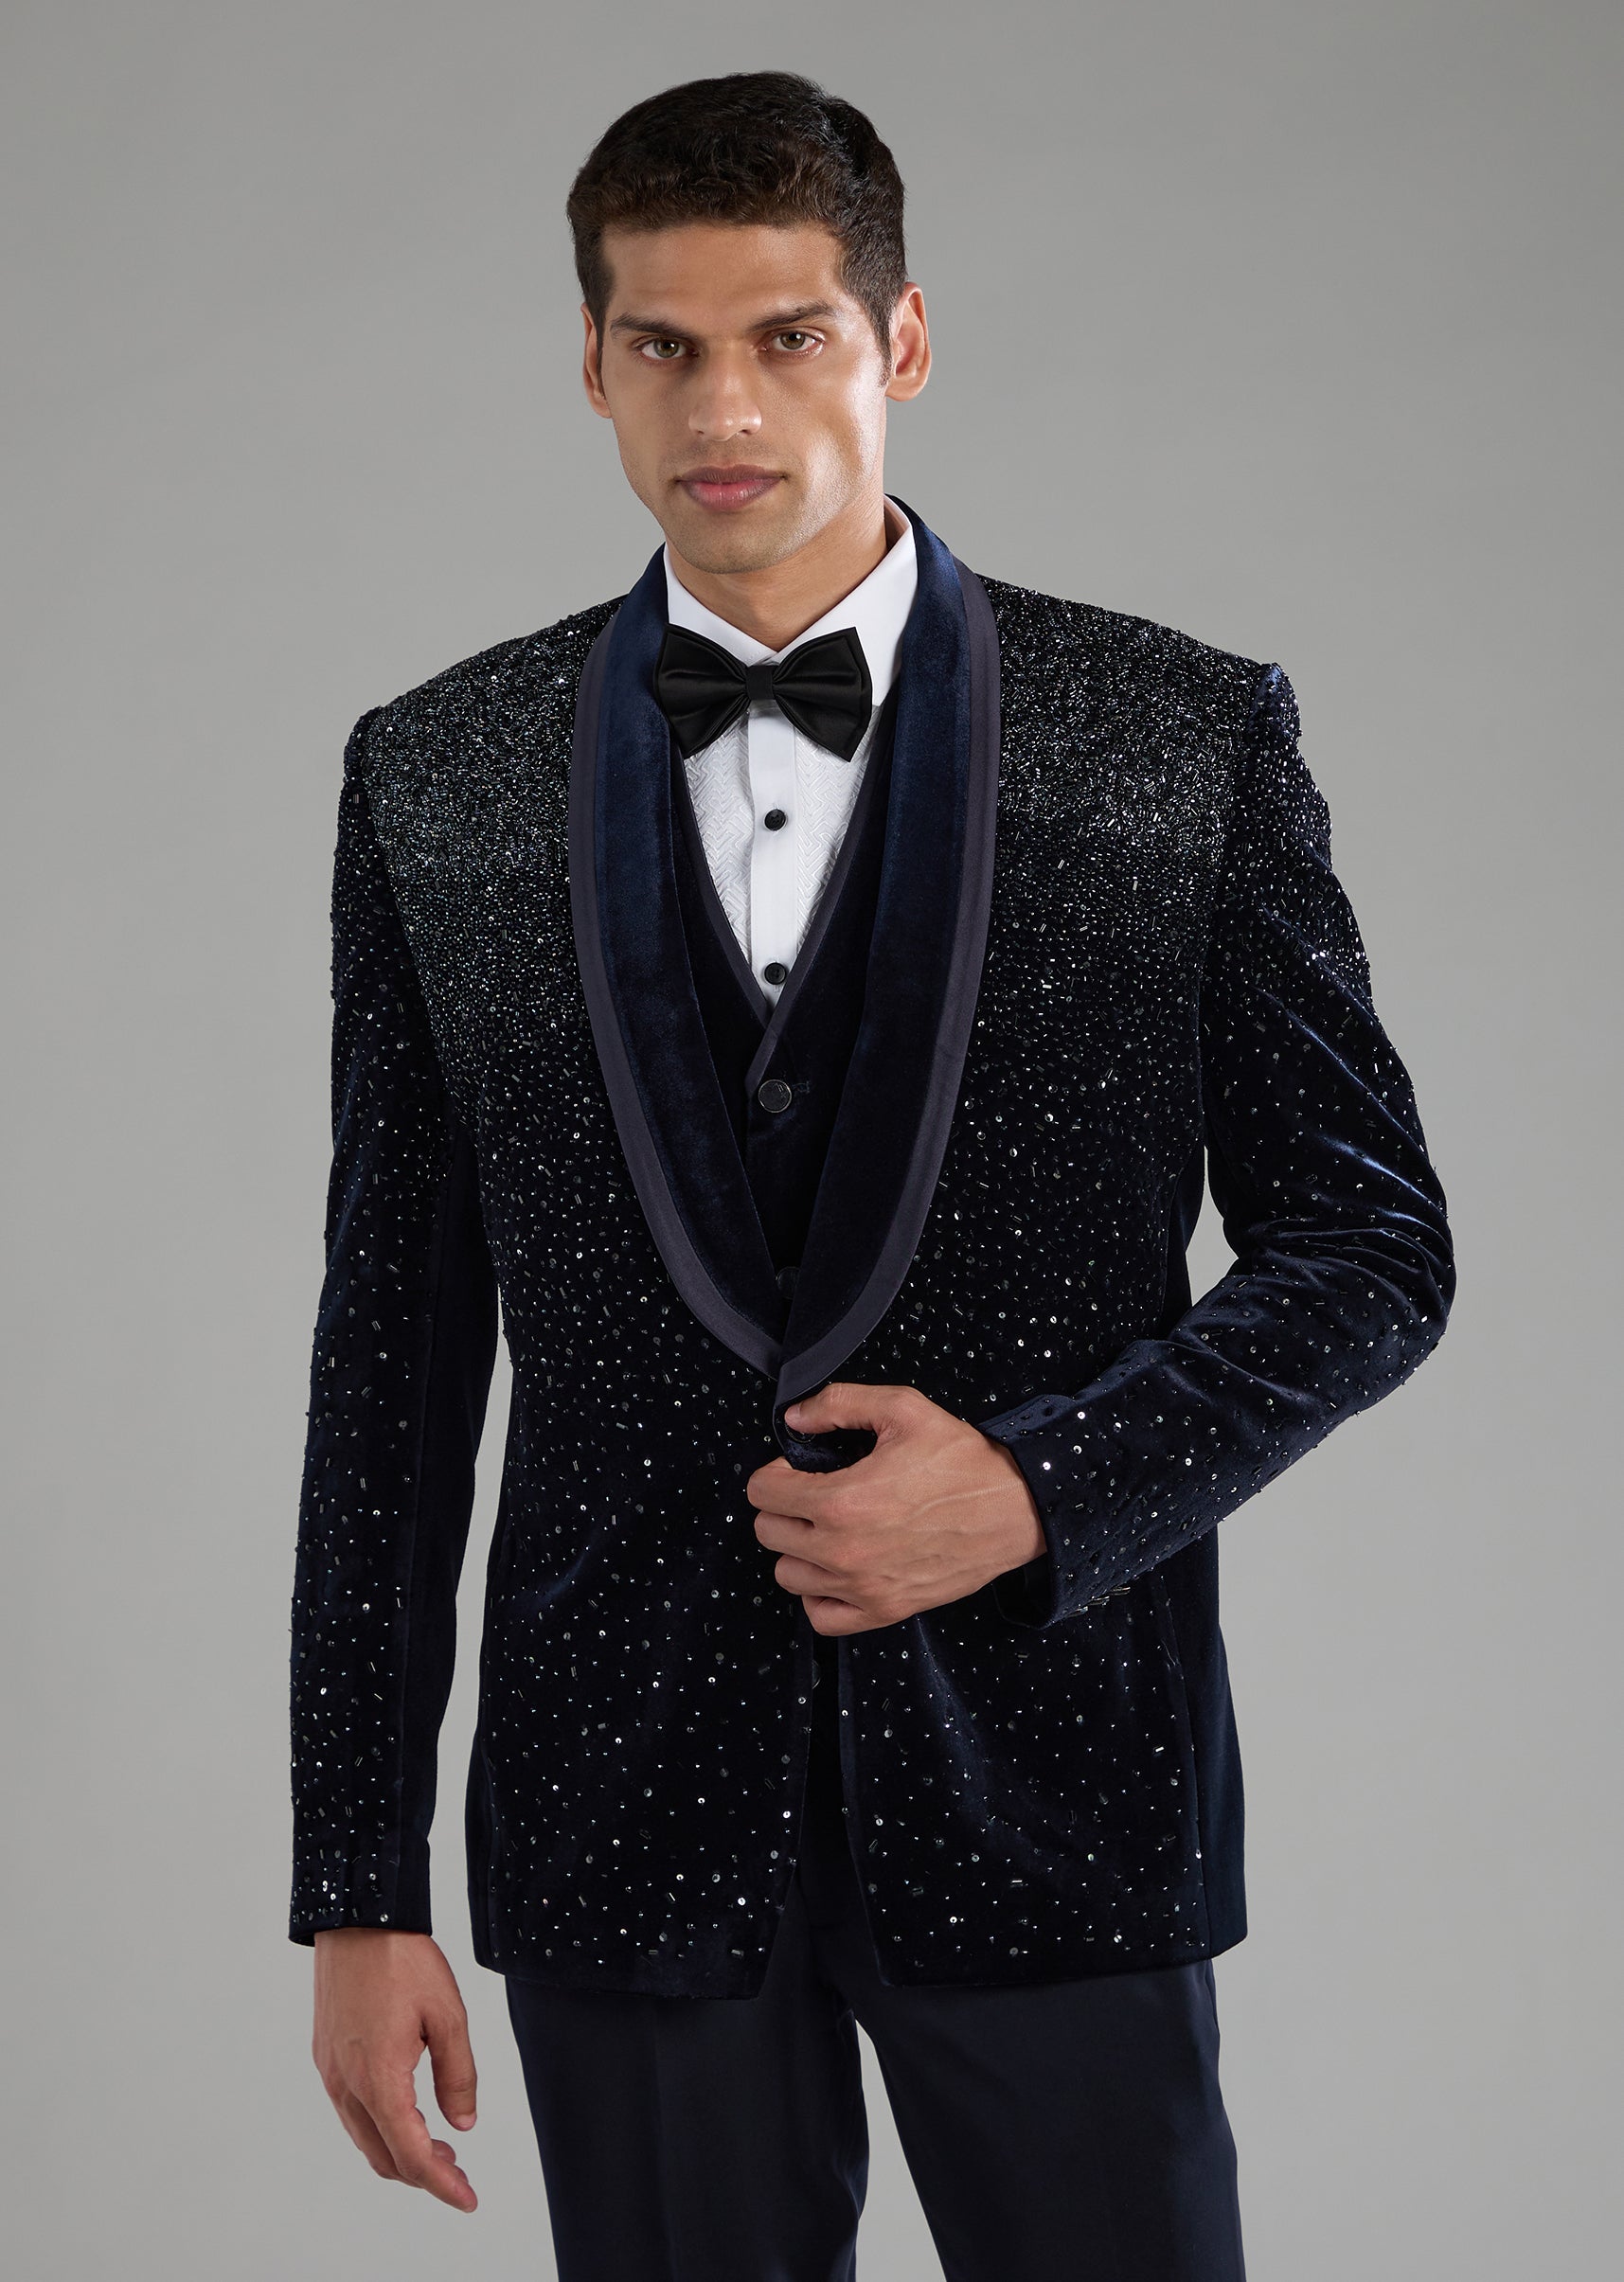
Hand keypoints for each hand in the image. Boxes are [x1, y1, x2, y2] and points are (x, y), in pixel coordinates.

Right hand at [312, 1928, 478, 2211]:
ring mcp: (331, 2073)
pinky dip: (381, 2128)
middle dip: (423, 2174)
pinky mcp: (326, 2058)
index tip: (467, 2199)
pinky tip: (407, 2113)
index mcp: (379, 2078)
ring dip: (400, 2152)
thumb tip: (463, 2124)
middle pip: (384, 2157)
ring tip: (439, 2147)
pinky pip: (352, 2113)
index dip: (441, 2185)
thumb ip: (458, 2075)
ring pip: (365, 2139)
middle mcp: (347, 2084)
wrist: (357, 1919)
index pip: (411, 2155)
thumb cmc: (402, 1959)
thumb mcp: (448, 2014)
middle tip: (458, 2172)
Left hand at [745, 1381, 1046, 1633]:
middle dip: (784, 1507)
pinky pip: (820, 1616)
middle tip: (816, 1492)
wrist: (1013, 1508)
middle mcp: (843, 1551)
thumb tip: (795, 1418)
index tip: (801, 1468)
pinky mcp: (884, 1610)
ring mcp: (862, 1587)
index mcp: (842, 1501)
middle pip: (769, 1532)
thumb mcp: (903, 1409)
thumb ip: (839, 1403)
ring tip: (829, 1528)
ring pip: (788, 1575)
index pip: (761, 1493)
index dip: (776, 1472)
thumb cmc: (962, 1460)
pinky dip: (820, 1594)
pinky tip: (838, 1568)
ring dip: (799, 1549)